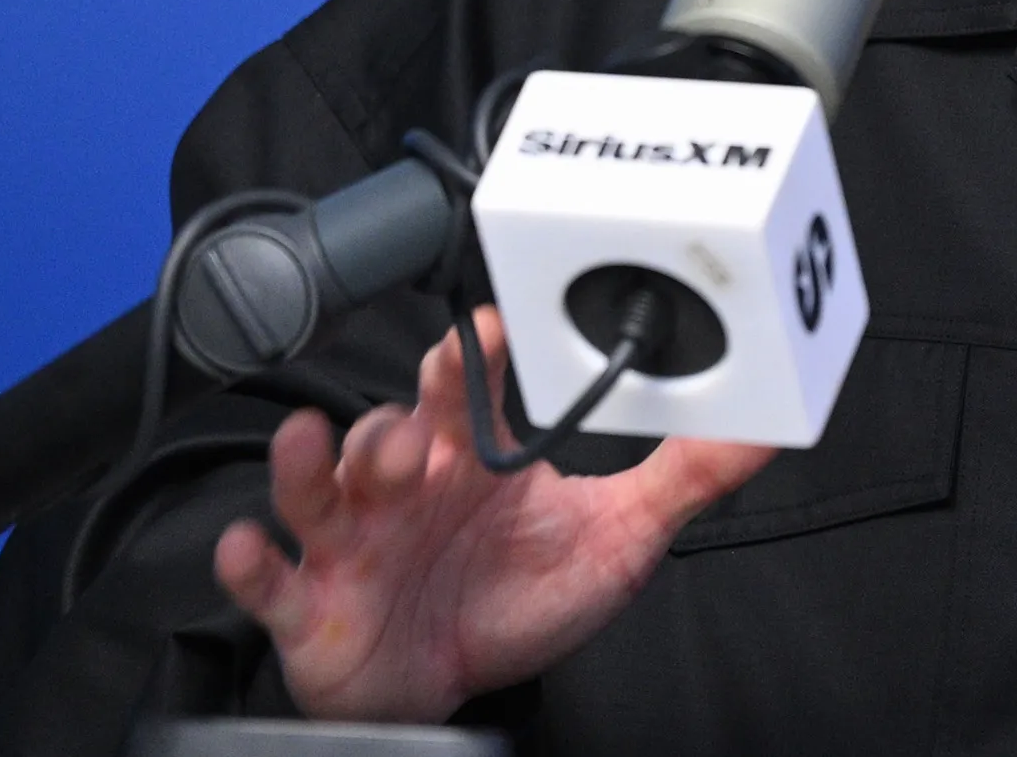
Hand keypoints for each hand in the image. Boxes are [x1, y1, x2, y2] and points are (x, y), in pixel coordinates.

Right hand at [215, 306, 773, 721]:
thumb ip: (684, 479)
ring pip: (323, 483)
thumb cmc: (514, 600)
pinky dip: (254, 561)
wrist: (445, 688)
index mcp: (472, 455)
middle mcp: (407, 482)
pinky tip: (254, 547)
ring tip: (330, 450)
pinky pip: (268, 575)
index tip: (488, 328)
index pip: (467, 383)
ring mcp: (352, 537)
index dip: (470, 354)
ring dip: (321, 462)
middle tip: (421, 409)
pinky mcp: (308, 600)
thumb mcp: (616, 540)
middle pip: (389, 424)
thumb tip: (763, 428)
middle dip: (400, 409)